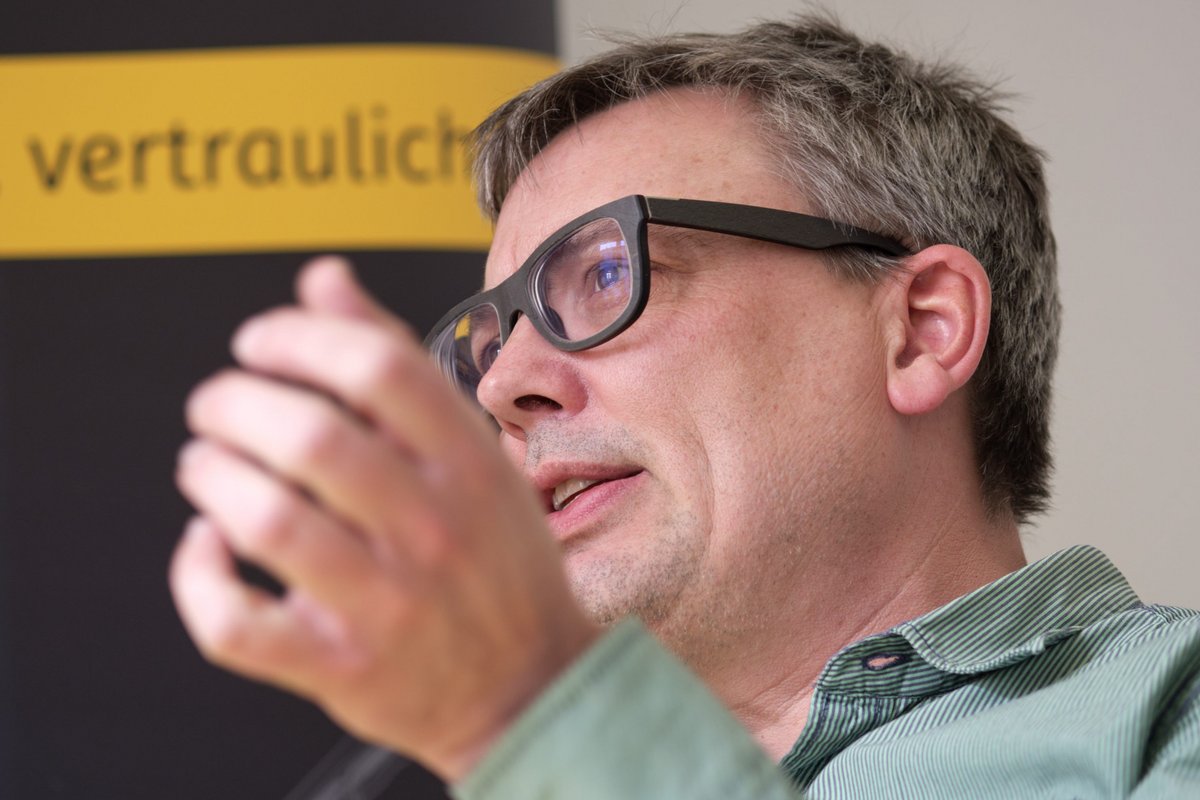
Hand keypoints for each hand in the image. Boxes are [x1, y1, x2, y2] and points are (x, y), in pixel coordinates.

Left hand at [169, 256, 599, 778]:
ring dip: (210, 476)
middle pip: (309, 436)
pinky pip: (238, 623)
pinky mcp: (341, 666)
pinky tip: (207, 548)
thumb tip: (324, 278)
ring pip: (265, 520)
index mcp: (471, 466)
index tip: (258, 342)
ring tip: (206, 464)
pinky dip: (199, 578)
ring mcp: (388, 603)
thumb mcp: (475, 452)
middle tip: (217, 403)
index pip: (377, 368)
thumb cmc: (499, 563)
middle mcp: (433, 529)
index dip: (296, 337)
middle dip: (233, 402)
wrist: (531, 687)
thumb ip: (398, 361)